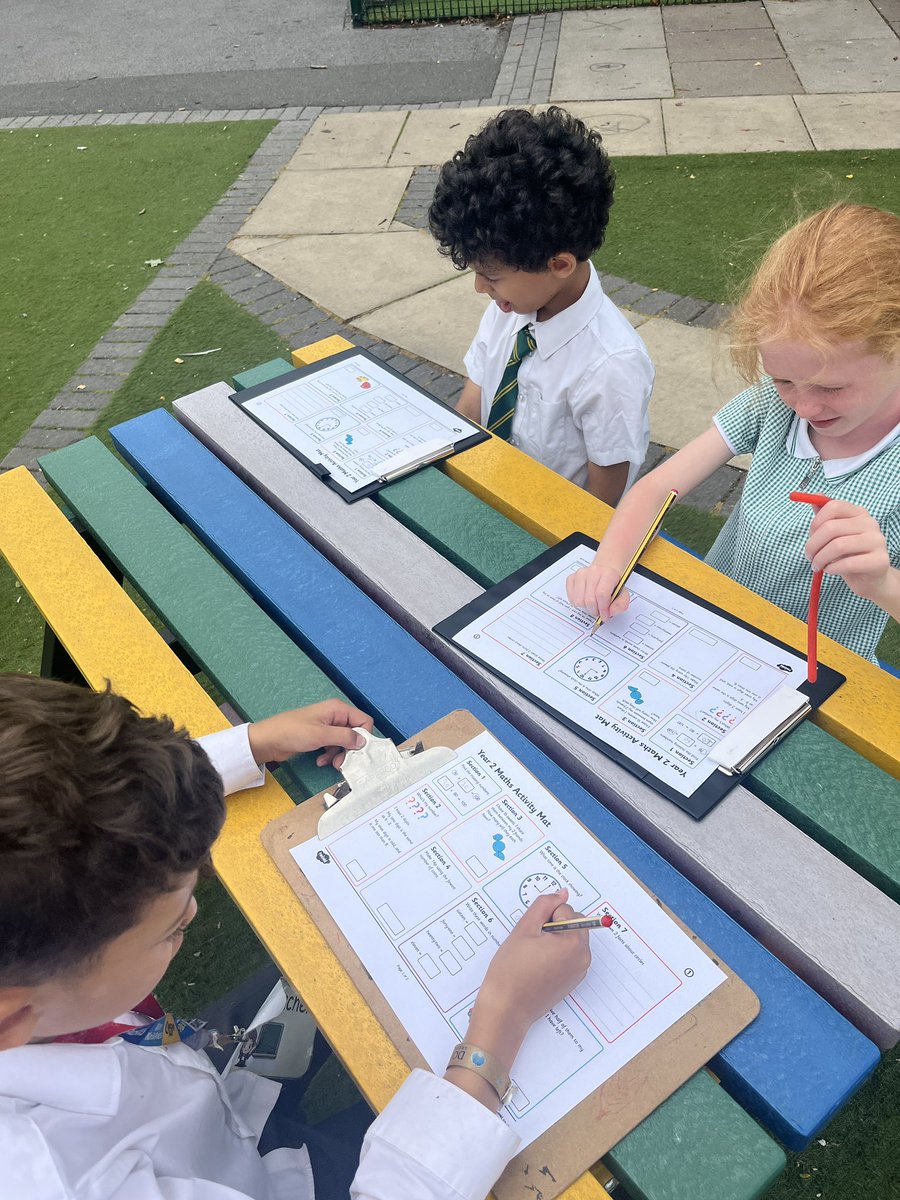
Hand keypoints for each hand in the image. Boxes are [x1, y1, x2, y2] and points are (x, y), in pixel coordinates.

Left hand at [247, 700, 373, 767]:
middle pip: (354, 733)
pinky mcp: (319, 737)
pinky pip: (333, 747)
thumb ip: (345, 737)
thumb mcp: (321, 735)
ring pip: (344, 742)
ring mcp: (327, 727)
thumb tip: (363, 741)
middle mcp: (334, 716)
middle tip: (342, 762)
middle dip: (349, 749)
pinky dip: (329, 755)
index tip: (358, 751)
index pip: (363, 721)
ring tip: (329, 762)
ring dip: (338, 754)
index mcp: (337, 709)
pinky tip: (320, 760)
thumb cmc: (292, 732)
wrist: (268, 740)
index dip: (363, 736)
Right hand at [465, 890, 590, 1073]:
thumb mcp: (523, 929)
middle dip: (553, 925)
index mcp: (573, 942)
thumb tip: (562, 893)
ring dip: (555, 938)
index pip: (564, 909)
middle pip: (573, 921)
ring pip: (571, 936)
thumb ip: (544, 905)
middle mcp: (583, 956)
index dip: (543, 917)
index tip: (531, 935)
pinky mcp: (574, 979)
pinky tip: (538, 965)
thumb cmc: (510, 969)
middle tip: (532, 944)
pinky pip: (570, 953)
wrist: (506, 1008)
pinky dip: (557, 952)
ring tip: (534, 955)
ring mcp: (580, 970)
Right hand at [566, 562, 630, 623]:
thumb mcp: (623, 593)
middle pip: (589, 599)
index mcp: (608, 573)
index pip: (602, 594)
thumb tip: (611, 612)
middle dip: (595, 610)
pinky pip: (571, 598)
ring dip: (586, 607)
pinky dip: (578, 603)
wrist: (605, 570)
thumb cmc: (613, 583)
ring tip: (593, 604)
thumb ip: (621, 604)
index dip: (603, 609)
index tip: (605, 616)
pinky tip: (585, 600)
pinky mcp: (572, 577)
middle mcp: (593, 571)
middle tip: (599, 611)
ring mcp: (580, 574)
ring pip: (579, 600)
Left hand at [805, 500, 892, 604]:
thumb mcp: (836, 534)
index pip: (833, 506)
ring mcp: (877, 541)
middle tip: (808, 556)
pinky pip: (848, 563)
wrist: (869, 578)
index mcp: (859, 513)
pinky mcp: (879, 560)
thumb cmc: (849, 554)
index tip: (810, 536)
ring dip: (820, 558)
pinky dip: (832, 568)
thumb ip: (825, 516)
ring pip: (839, 546)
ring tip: (817, 566)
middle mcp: (870, 523)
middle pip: (832, 527)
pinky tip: (830, 570)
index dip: (815, 522)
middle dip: (813, 544)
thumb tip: (815, 495)